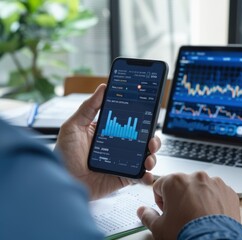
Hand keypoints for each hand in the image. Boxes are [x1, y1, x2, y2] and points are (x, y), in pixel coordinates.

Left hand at [54, 84, 160, 199]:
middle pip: (143, 141)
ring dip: (152, 157)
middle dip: (152, 140)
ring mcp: (122, 162)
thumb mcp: (73, 126)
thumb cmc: (64, 154)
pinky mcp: (123, 177)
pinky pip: (139, 176)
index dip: (142, 120)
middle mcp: (119, 146)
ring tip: (148, 158)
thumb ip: (89, 107)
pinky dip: (147, 176)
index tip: (149, 116)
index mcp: (109, 132)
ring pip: (145, 157)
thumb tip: (103, 87)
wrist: (63, 181)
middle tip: (150, 141)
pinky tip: (146, 174)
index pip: (130, 123)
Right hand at [137, 172, 239, 238]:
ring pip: (200, 188)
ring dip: (197, 199)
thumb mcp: (159, 228)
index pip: (160, 185)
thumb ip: (147, 216)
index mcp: (176, 181)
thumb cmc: (187, 234)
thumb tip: (142, 212)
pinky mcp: (228, 191)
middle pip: (182, 185)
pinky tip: (210, 217)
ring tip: (198, 218)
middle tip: (182, 217)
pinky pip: (217, 193)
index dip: (160, 201)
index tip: (166, 212)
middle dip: (180, 198)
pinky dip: (213, 202)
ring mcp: (214, 183)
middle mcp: (196, 177)